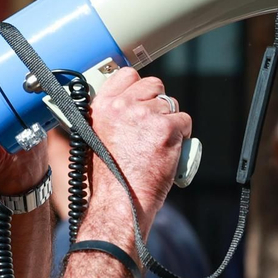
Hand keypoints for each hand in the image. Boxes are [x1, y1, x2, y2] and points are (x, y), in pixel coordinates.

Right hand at [81, 66, 191, 230]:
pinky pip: (184, 121)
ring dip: (170, 121)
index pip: (127, 75)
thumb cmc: (107, 180)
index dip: (139, 87)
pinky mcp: (166, 129)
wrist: (119, 201)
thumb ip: (109, 116)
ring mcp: (145, 115)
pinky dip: (182, 135)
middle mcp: (122, 106)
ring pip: (171, 104)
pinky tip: (170, 149)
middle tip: (153, 126)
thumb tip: (125, 106)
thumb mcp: (92, 138)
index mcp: (101, 107)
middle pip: (153, 85)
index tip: (142, 99)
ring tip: (158, 143)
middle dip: (157, 103)